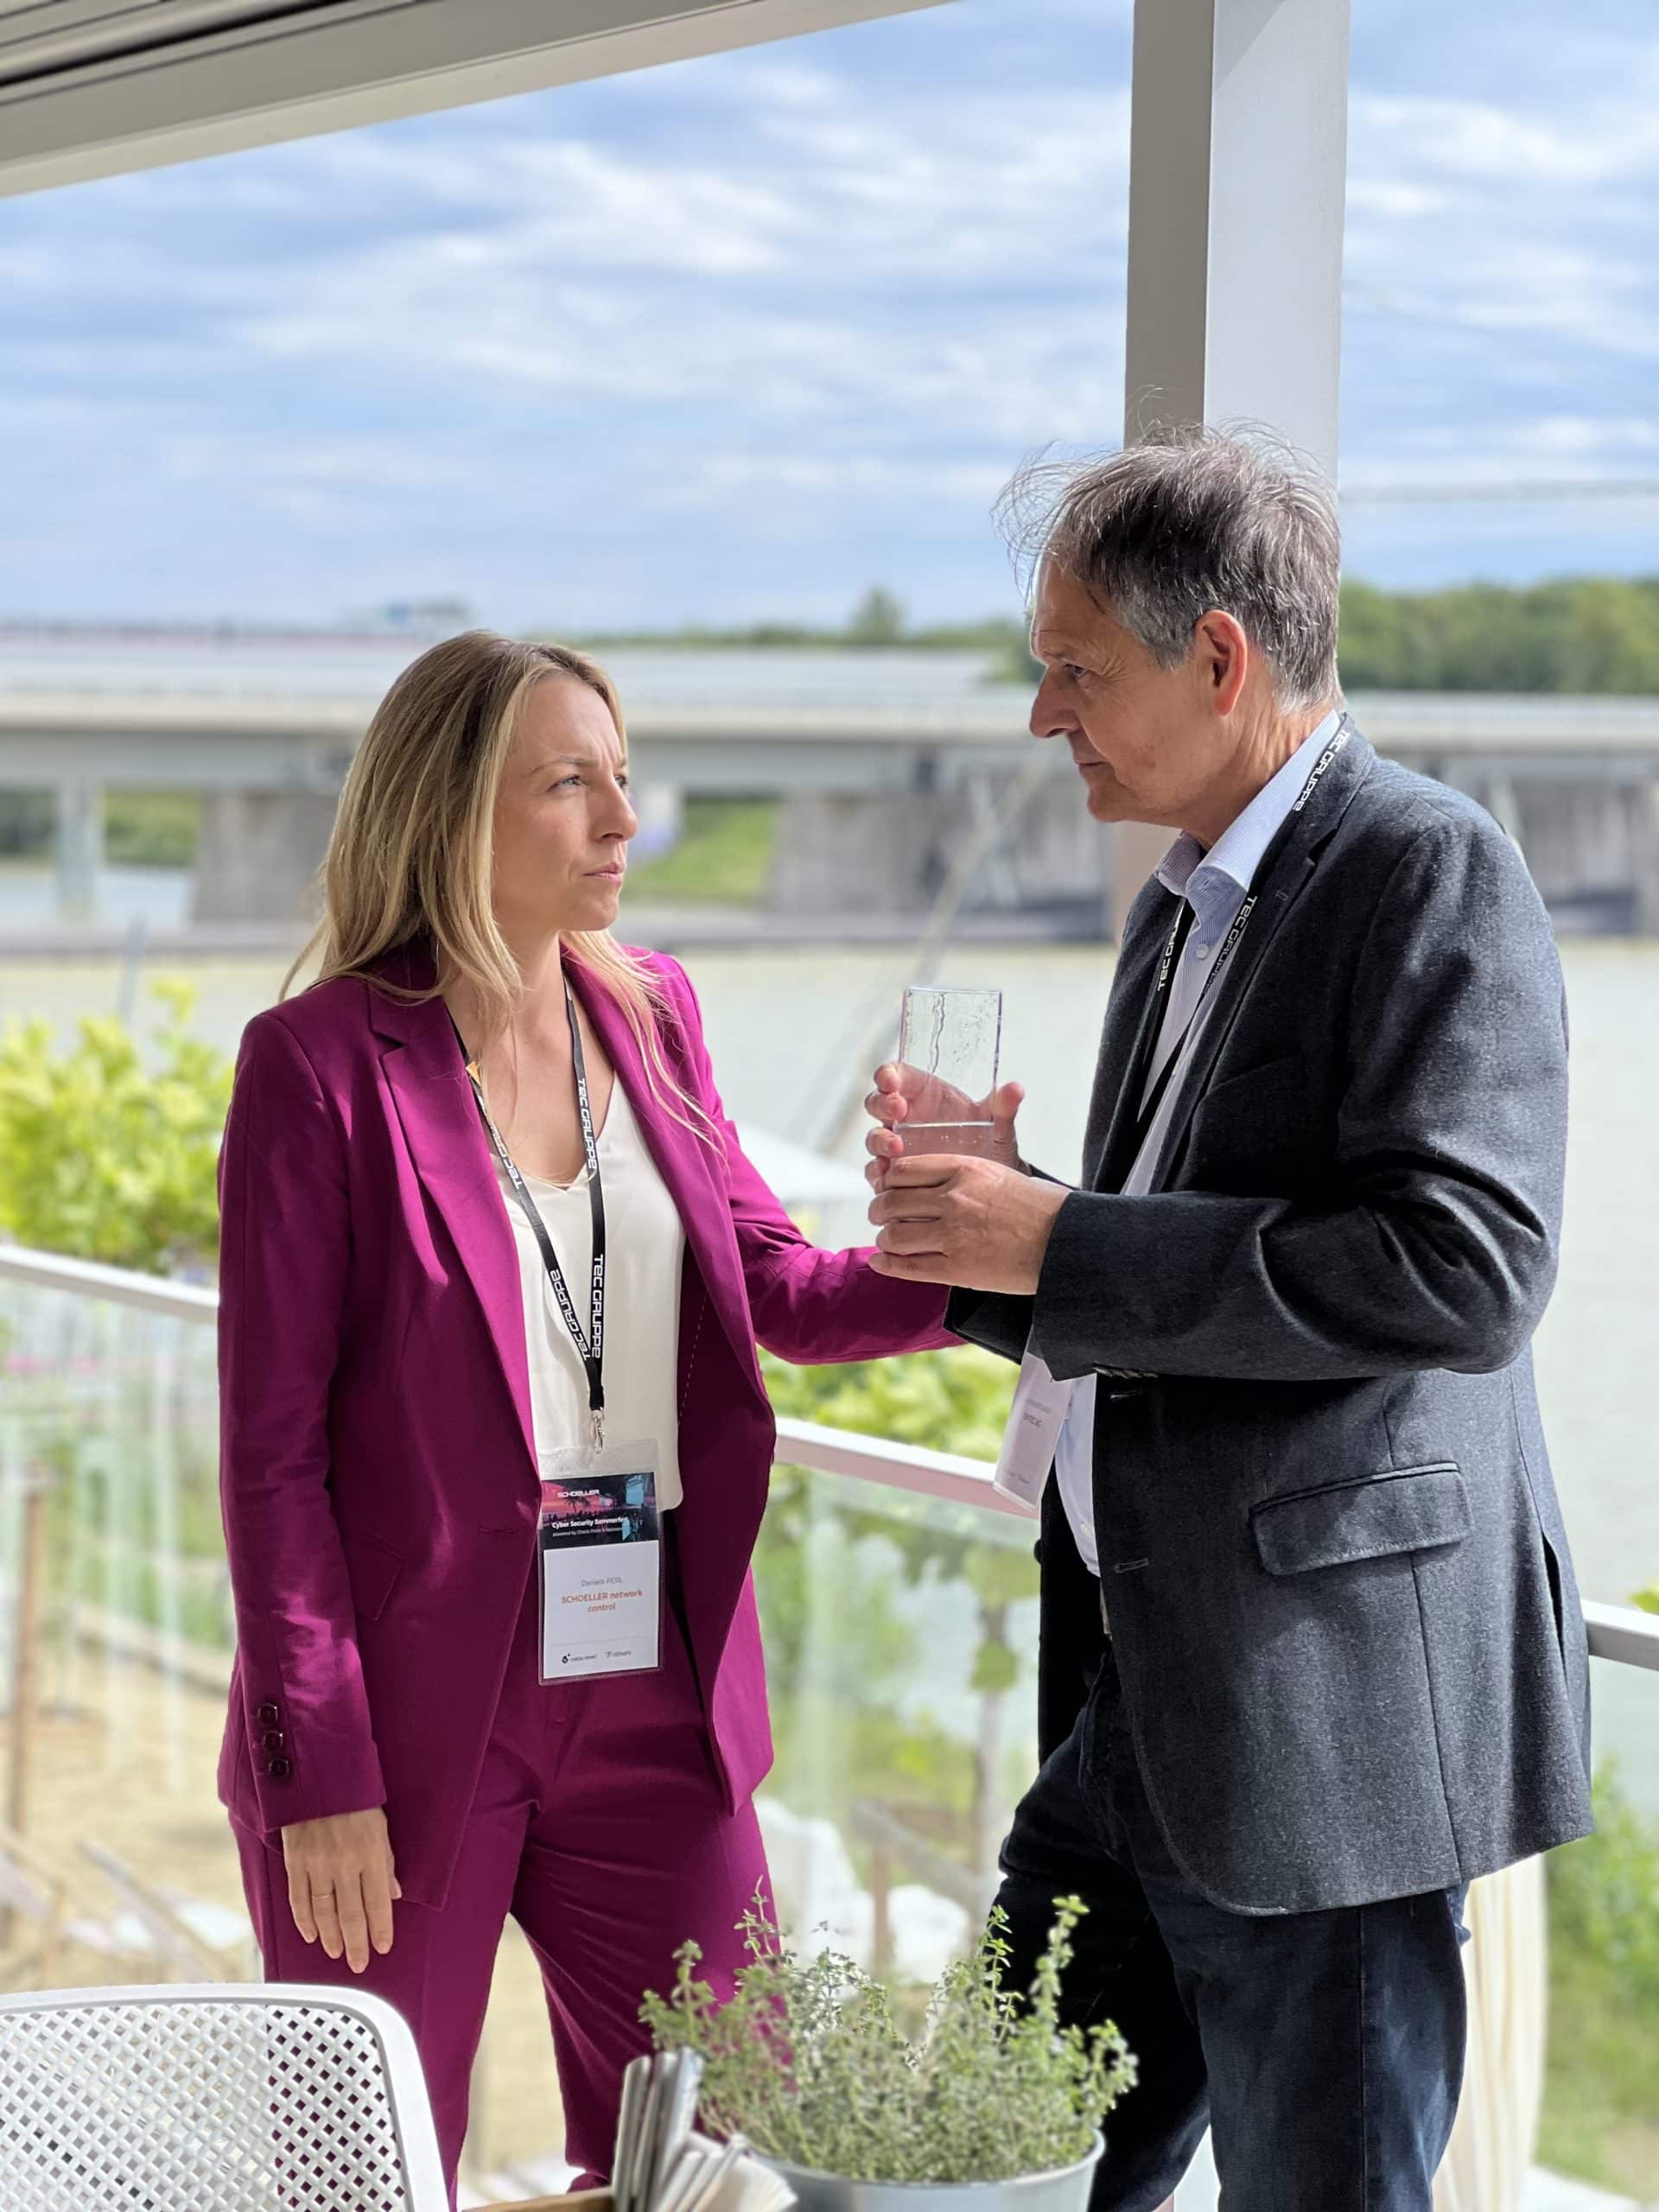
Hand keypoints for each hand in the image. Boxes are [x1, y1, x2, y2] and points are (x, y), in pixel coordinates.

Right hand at [281, 1807, 400, 1971]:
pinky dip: (304, 1920)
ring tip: (337, 1953)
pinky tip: (311, 1935)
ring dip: (332, 1937)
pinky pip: (299, 1899)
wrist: (318, 1772)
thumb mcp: (381, 1825)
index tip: (383, 1947)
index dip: (380, 1929)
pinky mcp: (295, 1862)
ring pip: (324, 1912)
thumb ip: (386, 1862)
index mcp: (371, 1853)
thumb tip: (394, 1895)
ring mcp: (317, 1864)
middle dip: (357, 1944)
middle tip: (359, 1964)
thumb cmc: (356, 1797)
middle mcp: (345, 1863)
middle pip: (352, 1914)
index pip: (378, 1902)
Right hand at [864, 1063, 1026, 1190]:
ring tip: (896, 1147)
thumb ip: (1003, 1106)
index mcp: (924, 1094)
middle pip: (877, 1103)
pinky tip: (887, 1175)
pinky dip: (878, 1173)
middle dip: (882, 1104)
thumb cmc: (987, 1142)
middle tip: (897, 1109)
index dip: (888, 1075)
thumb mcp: (997, 1124)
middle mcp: (905, 1118)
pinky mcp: (896, 1173)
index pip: (896, 1075)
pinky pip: (876, 1171)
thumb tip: (1015, 1089)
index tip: (892, 1080)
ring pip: (874, 1138)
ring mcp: (897, 1146)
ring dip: (880, 1140)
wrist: (989, 1183)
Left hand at [867, 1152, 1068, 1293]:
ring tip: (888, 1242)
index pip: (903, 1170)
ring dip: (885, 1239)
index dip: (888, 1181)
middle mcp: (953, 1199)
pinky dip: (887, 1265)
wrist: (1067, 1240)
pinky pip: (908, 1266)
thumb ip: (960, 1174)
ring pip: (894, 1235)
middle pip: (891, 1202)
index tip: (889, 1189)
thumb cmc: (1039, 1206)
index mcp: (963, 1169)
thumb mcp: (998, 1171)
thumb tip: (926, 1183)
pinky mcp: (958, 1269)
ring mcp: (954, 1235)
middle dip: (880, 1211)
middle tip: (881, 1217)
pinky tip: (882, 1262)